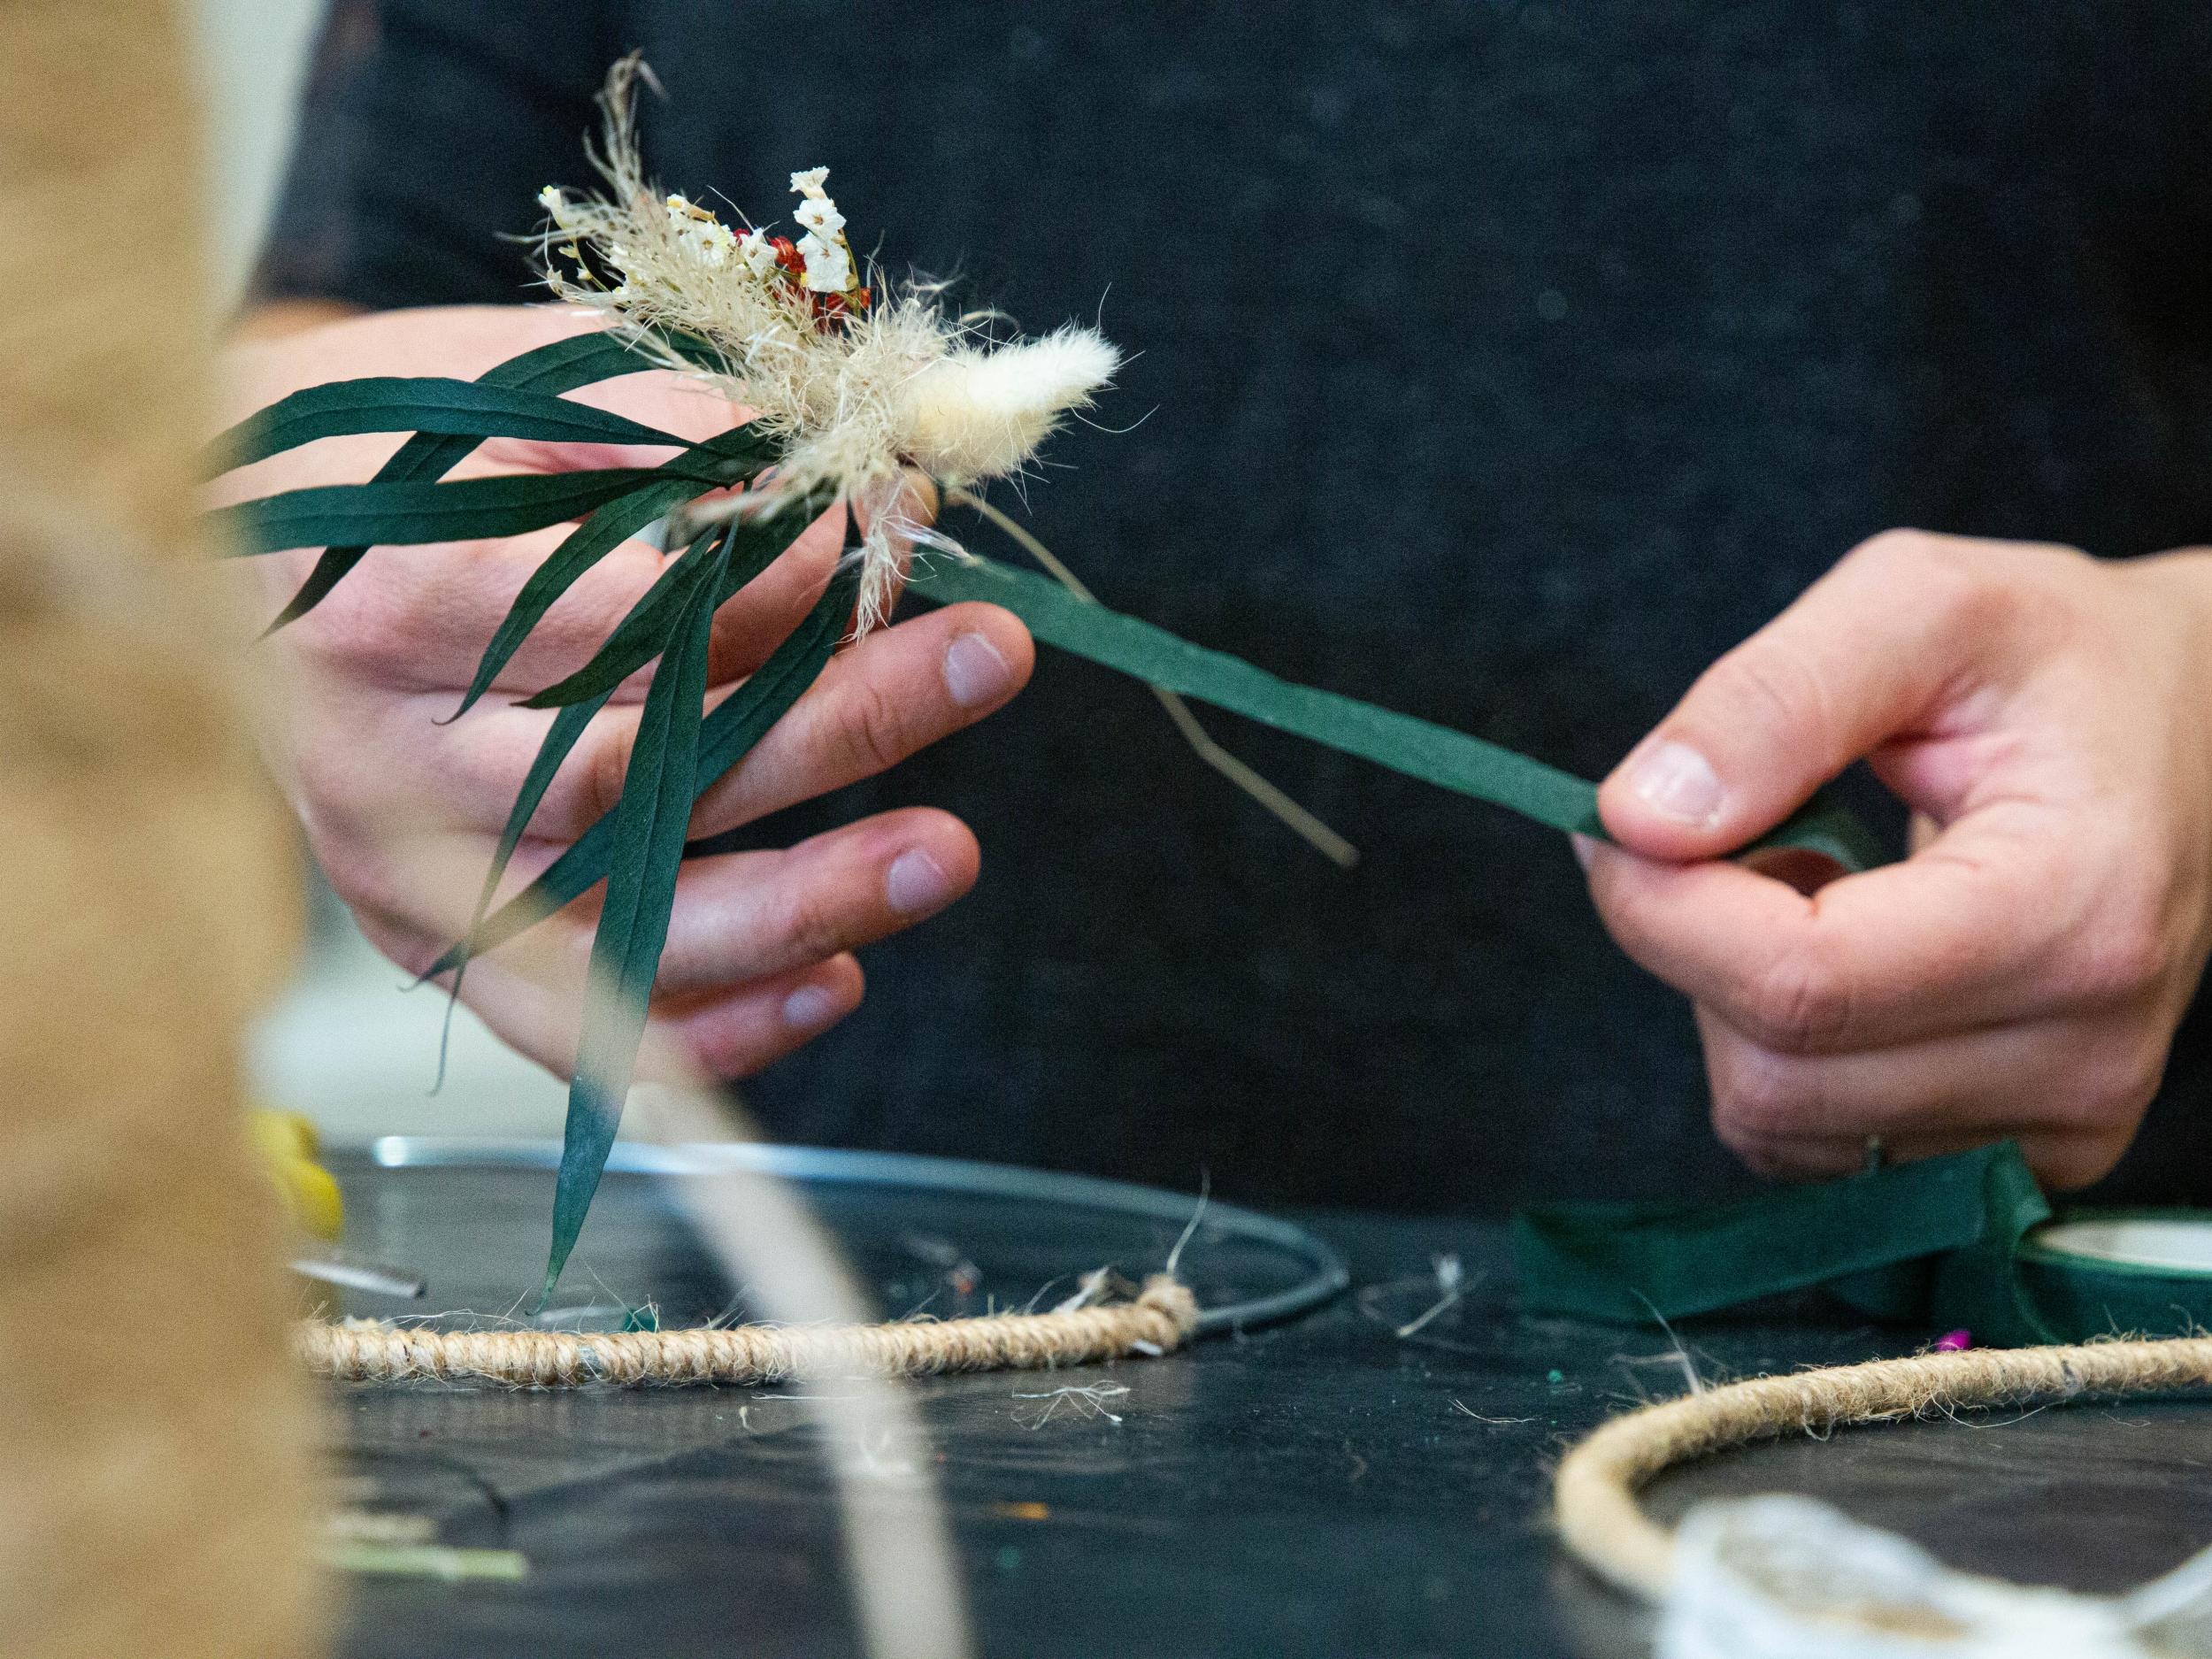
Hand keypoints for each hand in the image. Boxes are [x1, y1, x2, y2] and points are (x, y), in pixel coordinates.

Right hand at [216, 304, 1032, 1077]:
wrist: (214, 541)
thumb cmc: (378, 455)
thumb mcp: (498, 393)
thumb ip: (665, 436)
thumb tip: (854, 483)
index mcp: (385, 600)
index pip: (597, 619)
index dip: (758, 588)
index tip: (884, 536)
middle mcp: (388, 762)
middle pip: (630, 774)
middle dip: (831, 723)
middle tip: (986, 656)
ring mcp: (411, 874)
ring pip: (622, 925)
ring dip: (805, 897)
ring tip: (948, 850)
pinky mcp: (438, 944)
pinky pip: (579, 1027)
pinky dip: (714, 1027)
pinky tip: (838, 982)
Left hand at [1580, 529, 2211, 1186]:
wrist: (2203, 734)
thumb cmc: (2059, 661)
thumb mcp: (1918, 605)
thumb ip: (1771, 700)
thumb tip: (1637, 816)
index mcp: (2073, 906)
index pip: (1800, 982)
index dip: (1662, 910)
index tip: (1619, 827)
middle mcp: (2084, 1046)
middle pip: (1772, 1072)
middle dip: (1698, 951)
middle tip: (1740, 837)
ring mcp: (2065, 1121)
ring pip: (1780, 1123)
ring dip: (1739, 1005)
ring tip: (1818, 886)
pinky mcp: (2030, 1156)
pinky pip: (1821, 1150)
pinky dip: (1787, 1055)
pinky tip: (1846, 956)